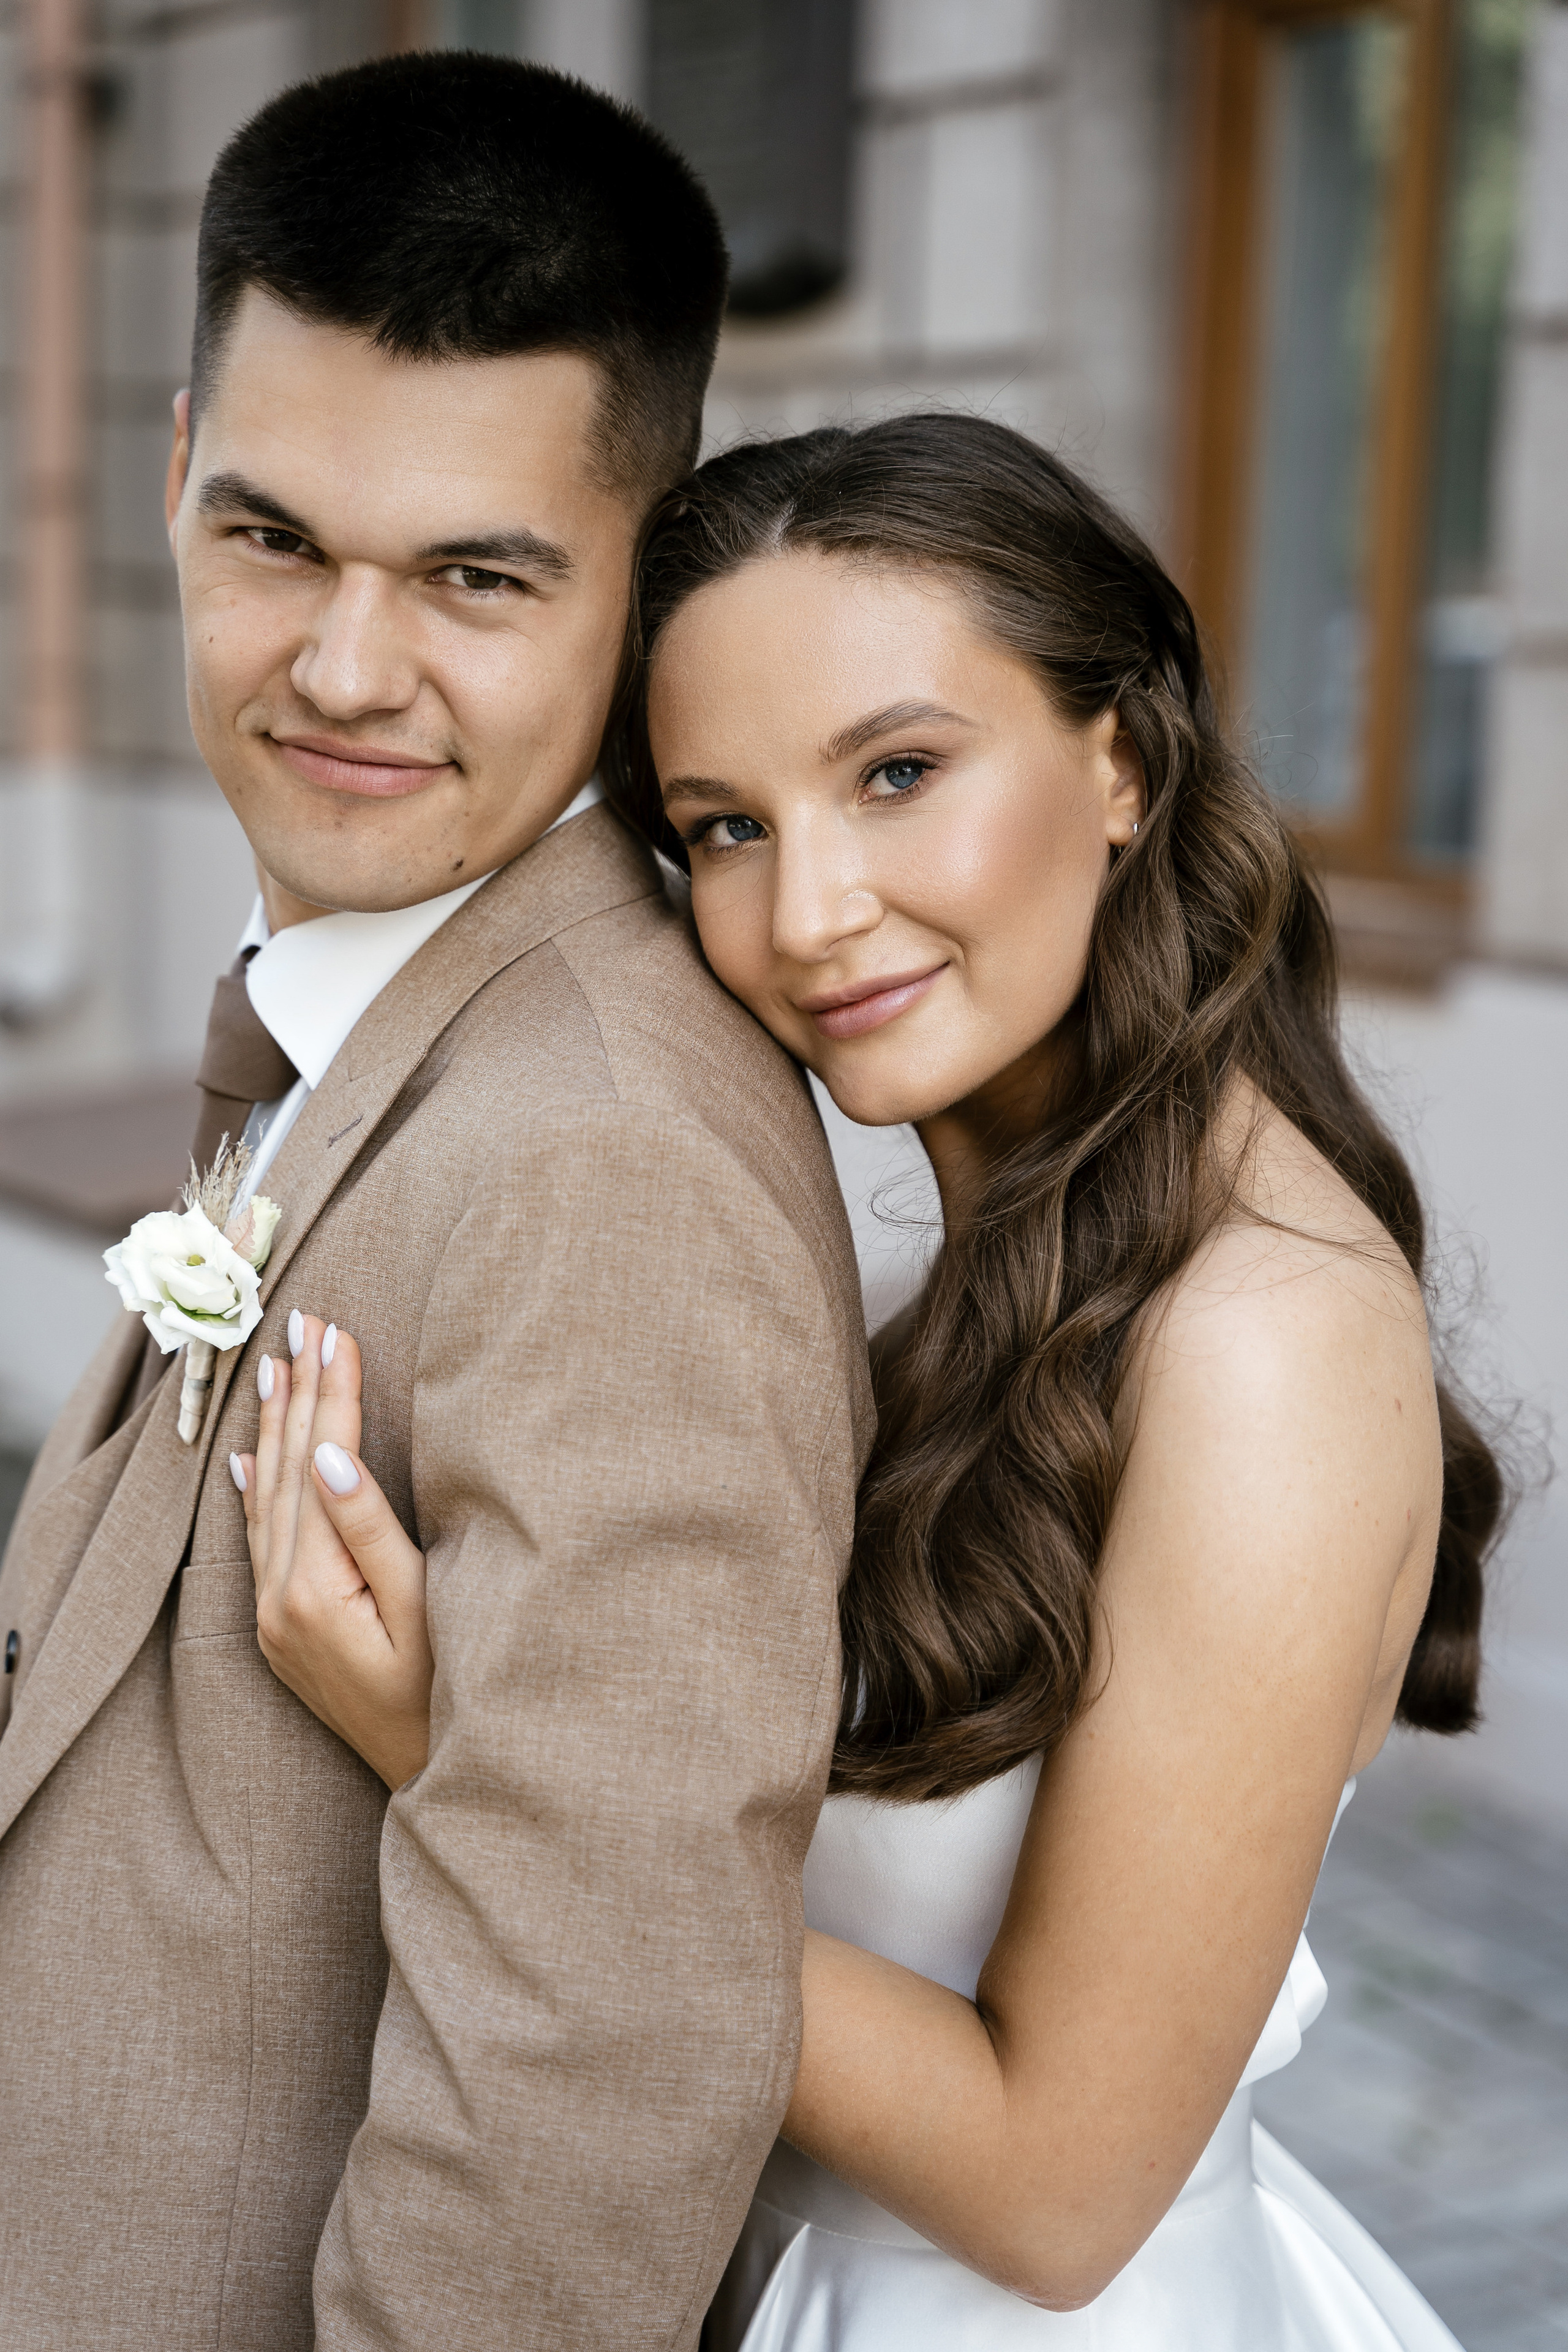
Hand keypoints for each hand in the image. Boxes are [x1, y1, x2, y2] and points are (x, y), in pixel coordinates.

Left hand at [234, 1313, 433, 1788]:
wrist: (426, 1777)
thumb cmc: (446, 1695)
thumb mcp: (422, 1609)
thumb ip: (370, 1531)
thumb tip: (329, 1457)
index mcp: (316, 1589)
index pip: (320, 1466)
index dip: (331, 1396)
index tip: (336, 1332)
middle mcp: (282, 1600)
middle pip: (286, 1473)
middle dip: (299, 1395)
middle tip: (303, 1324)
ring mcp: (276, 1618)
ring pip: (267, 1500)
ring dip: (273, 1430)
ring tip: (274, 1367)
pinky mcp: (283, 1630)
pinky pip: (260, 1543)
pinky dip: (255, 1492)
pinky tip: (248, 1458)